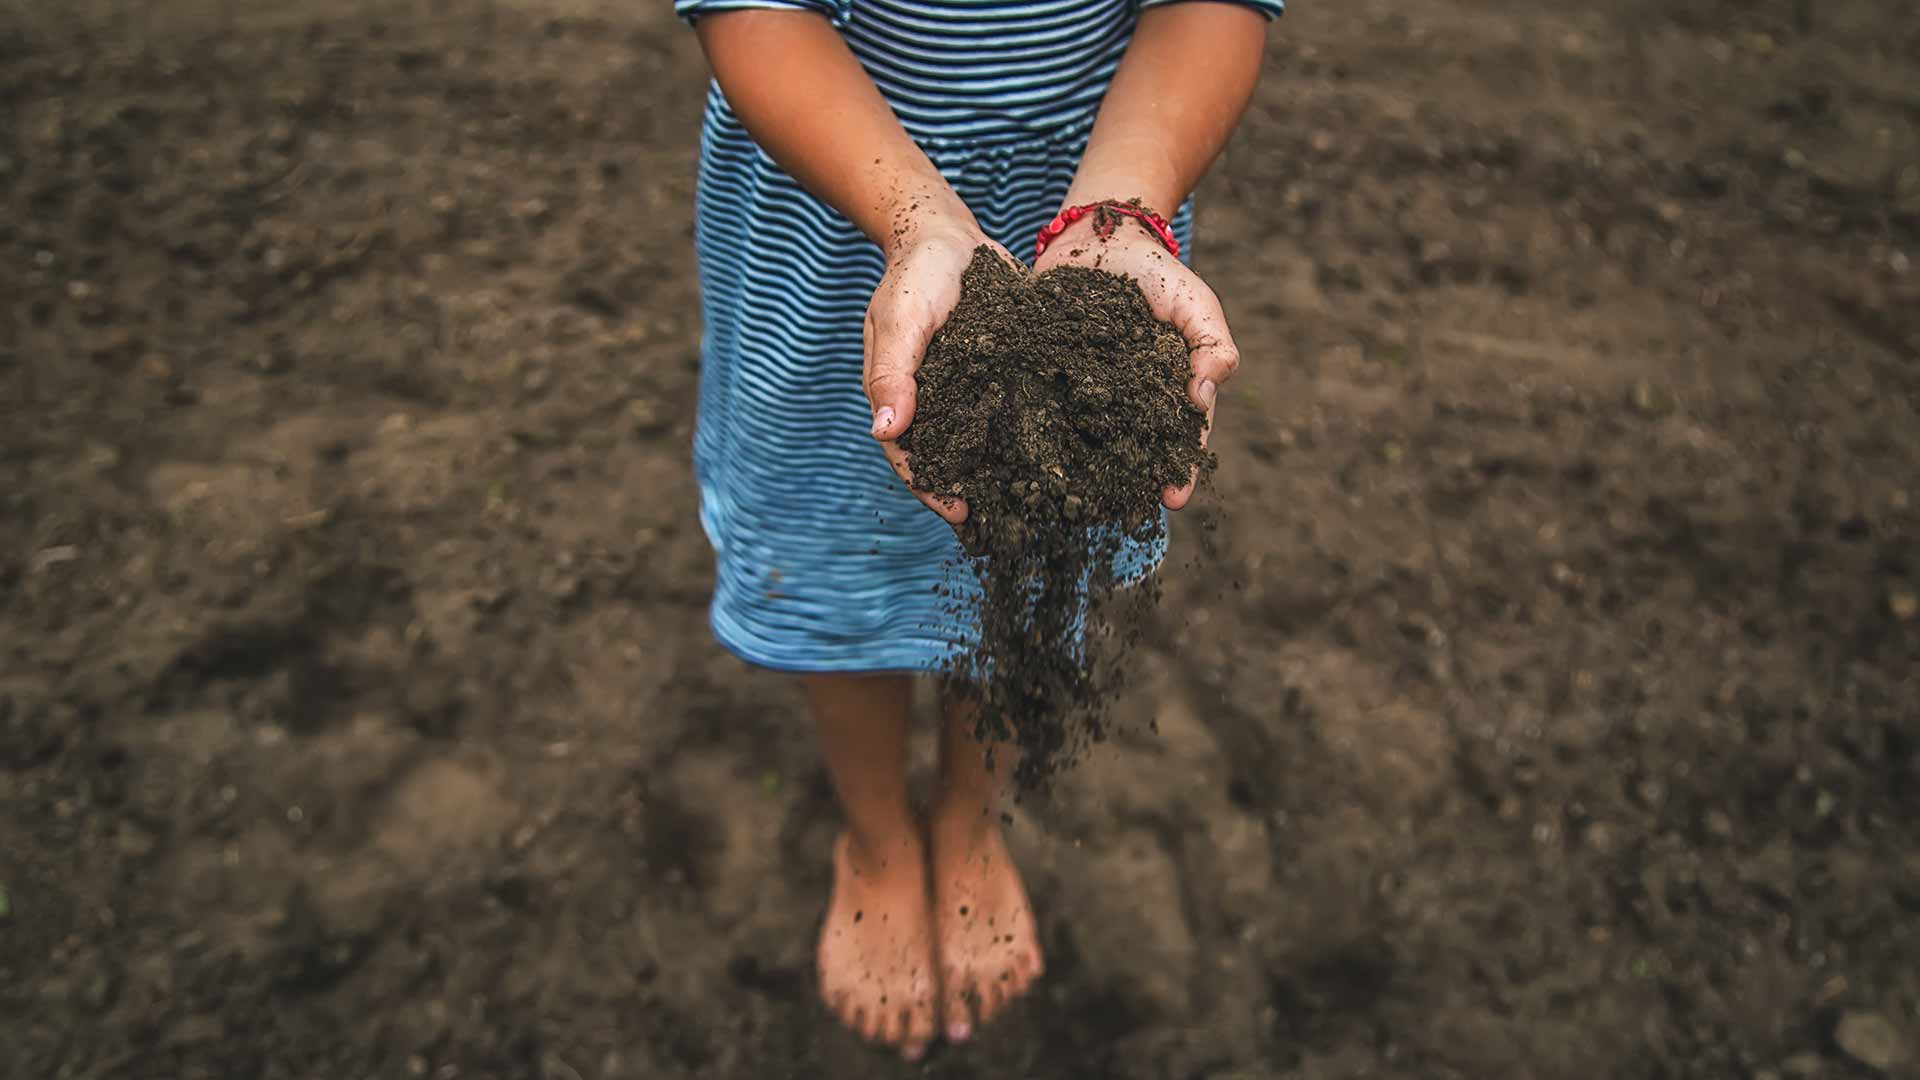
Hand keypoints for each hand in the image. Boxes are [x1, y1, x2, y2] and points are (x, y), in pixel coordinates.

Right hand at [865, 218, 1019, 524]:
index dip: (932, 488)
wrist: (947, 235)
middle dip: (973, 493)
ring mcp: (969, 391)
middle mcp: (935, 402)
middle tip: (1005, 527)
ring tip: (1039, 505)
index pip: (910, 455)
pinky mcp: (1002, 374)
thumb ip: (893, 370)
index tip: (960, 515)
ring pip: (985, 441)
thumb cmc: (915, 274)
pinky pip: (1015, 409)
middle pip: (950, 459)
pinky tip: (1065, 453)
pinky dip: (1032, 432)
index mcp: (900, 397)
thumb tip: (884, 430)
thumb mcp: (901, 317)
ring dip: (1005, 471)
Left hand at [1032, 214, 1239, 510]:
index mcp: (1165, 391)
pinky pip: (1039, 409)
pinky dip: (1033, 433)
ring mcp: (1082, 392)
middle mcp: (1124, 401)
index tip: (1174, 499)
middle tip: (1122, 515)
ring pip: (1083, 440)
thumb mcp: (1196, 304)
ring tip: (1073, 505)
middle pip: (1130, 451)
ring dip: (1078, 472)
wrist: (1099, 236)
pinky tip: (1024, 461)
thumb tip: (1202, 399)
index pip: (1178, 437)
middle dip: (1127, 484)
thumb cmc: (1157, 274)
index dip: (1178, 469)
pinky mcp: (1042, 376)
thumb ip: (1212, 347)